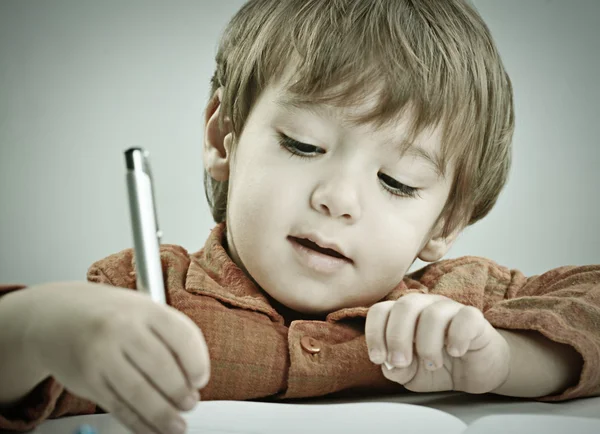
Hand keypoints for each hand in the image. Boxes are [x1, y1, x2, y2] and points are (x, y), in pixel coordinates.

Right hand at [22, 282, 209, 433]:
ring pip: (139, 392)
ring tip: (177, 424)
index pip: (182, 337)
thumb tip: (194, 376)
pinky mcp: (87, 379)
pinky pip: (118, 407)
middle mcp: (122, 329)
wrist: (56, 315)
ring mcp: (102, 354)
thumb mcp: (143, 310)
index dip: (197, 363)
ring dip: (163, 415)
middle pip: (161, 367)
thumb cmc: (110, 315)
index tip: (200, 379)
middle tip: (190, 403)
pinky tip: (152, 428)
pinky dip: (139, 423)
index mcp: (145, 309)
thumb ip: (170, 335)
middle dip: (180, 392)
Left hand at [365, 293, 509, 393]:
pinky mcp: (474, 317)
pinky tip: (456, 353)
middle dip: (397, 337)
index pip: (381, 311)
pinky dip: (457, 338)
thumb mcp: (411, 375)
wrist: (476, 372)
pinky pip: (464, 317)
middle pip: (405, 306)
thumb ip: (396, 370)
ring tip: (433, 364)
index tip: (379, 358)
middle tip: (401, 362)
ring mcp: (449, 308)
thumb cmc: (439, 367)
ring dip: (427, 344)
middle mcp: (424, 306)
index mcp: (403, 316)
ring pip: (432, 314)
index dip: (375, 333)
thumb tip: (389, 364)